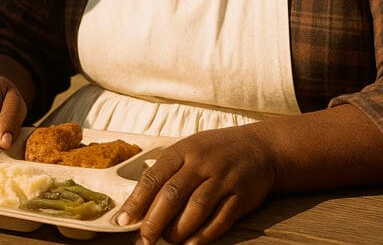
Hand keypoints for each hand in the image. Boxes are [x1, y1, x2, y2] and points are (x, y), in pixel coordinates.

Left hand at [116, 126, 275, 244]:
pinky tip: (191, 244)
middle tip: (143, 240)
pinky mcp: (241, 196)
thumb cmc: (214, 151)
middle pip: (172, 195)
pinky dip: (204, 234)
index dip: (136, 202)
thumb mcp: (188, 150)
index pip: (153, 178)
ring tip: (167, 241)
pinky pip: (220, 219)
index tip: (123, 221)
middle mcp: (201, 164)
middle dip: (154, 221)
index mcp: (182, 151)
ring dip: (178, 230)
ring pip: (196, 208)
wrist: (259, 147)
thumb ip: (167, 172)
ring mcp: (222, 179)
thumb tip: (139, 203)